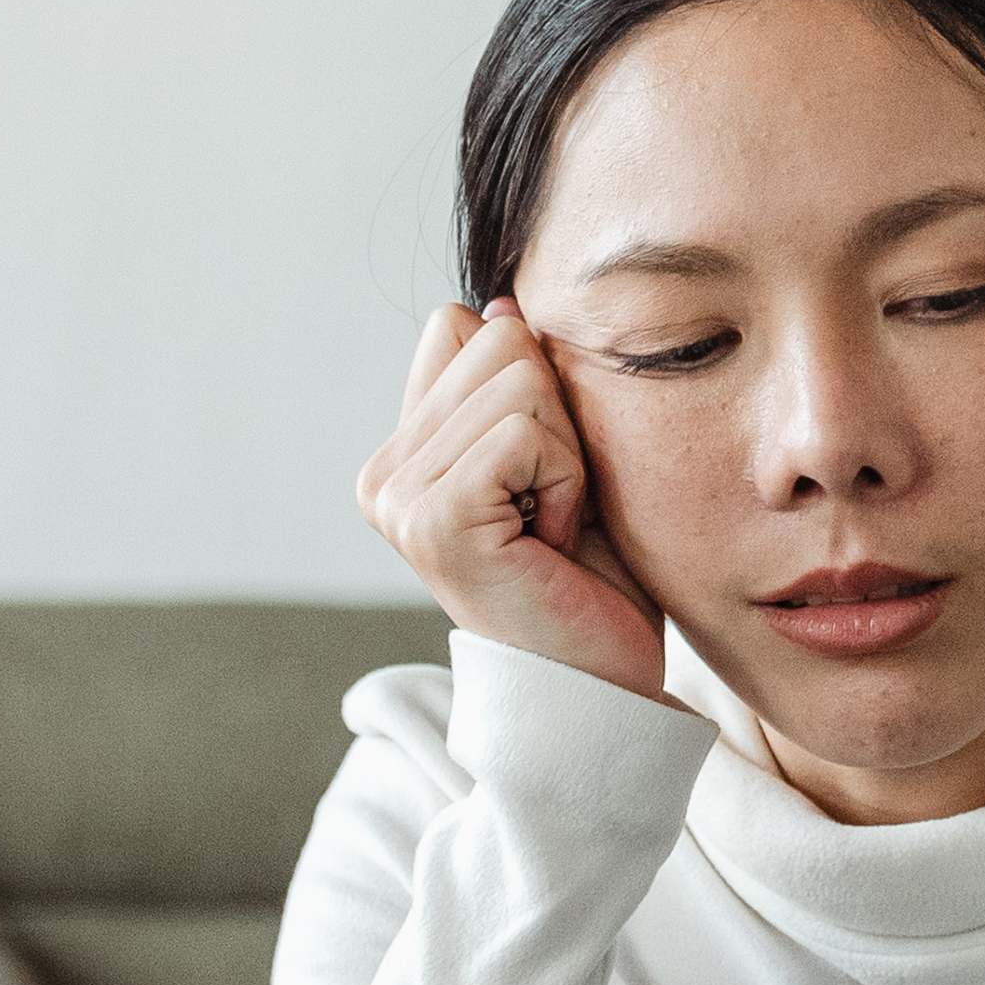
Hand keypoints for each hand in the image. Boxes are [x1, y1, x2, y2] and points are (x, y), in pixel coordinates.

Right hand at [358, 302, 666, 700]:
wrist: (601, 685)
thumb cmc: (591, 581)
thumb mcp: (560, 460)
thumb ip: (521, 388)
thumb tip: (499, 299)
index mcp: (403, 452)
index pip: (465, 326)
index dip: (536, 388)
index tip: (543, 475)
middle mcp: (384, 473)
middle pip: (499, 338)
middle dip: (559, 419)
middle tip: (554, 507)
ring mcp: (398, 498)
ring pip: (520, 378)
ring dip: (568, 455)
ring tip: (552, 526)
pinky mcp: (433, 520)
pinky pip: (526, 430)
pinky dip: (565, 480)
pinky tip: (552, 539)